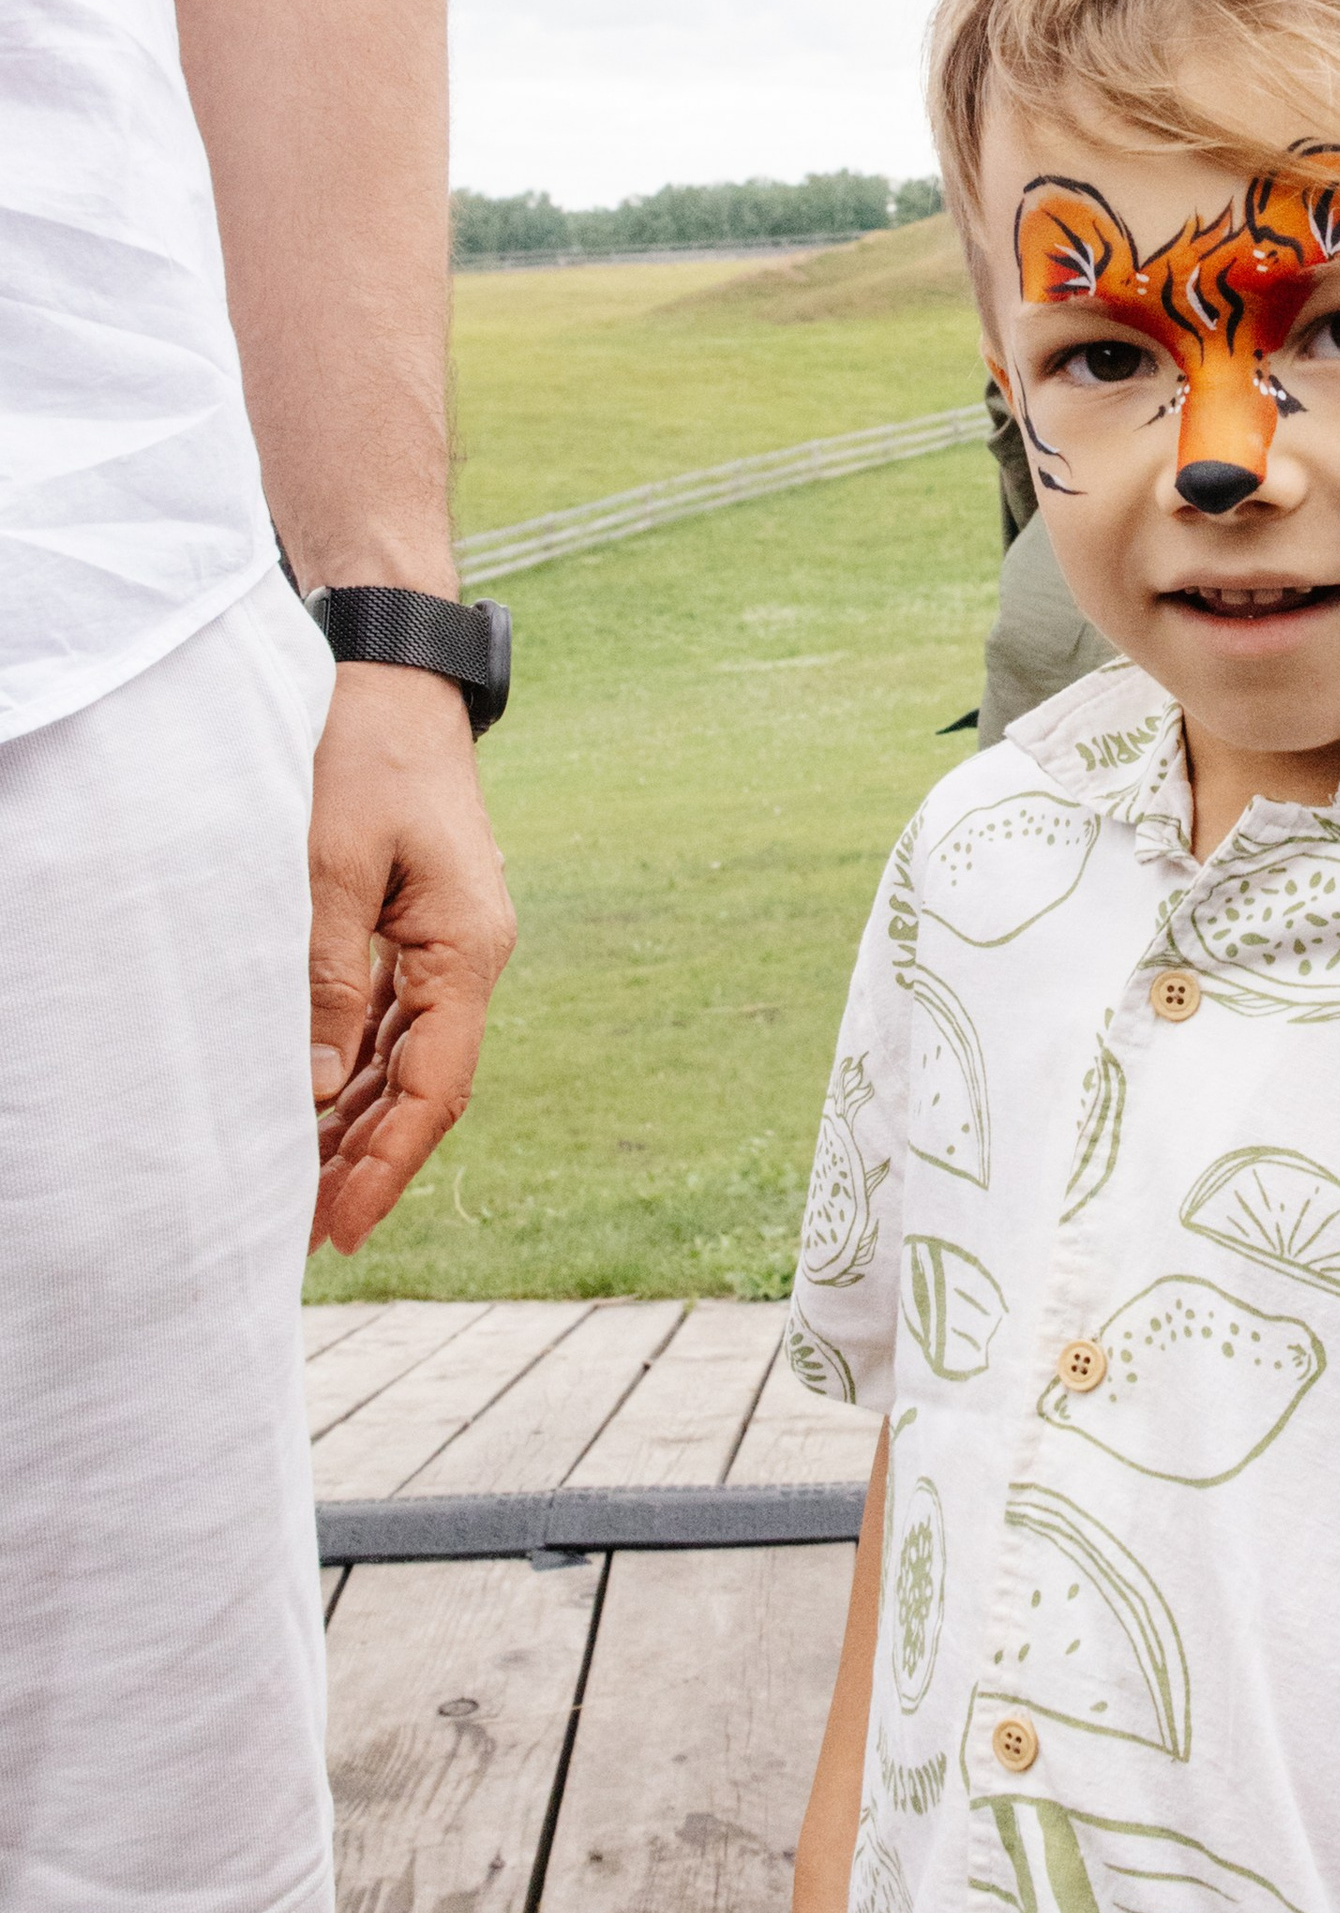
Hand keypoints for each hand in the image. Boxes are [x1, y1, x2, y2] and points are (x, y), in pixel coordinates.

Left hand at [307, 662, 515, 1253]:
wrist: (393, 676)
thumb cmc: (365, 753)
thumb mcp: (334, 863)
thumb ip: (327, 976)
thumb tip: (312, 1085)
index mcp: (468, 947)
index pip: (435, 1086)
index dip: (387, 1163)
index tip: (341, 1224)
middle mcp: (467, 958)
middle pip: (423, 1089)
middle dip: (367, 1164)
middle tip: (307, 1236)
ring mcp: (442, 947)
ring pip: (401, 1063)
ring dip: (355, 1127)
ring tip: (299, 1192)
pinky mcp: (413, 932)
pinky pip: (385, 1024)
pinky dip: (347, 1074)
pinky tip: (309, 1112)